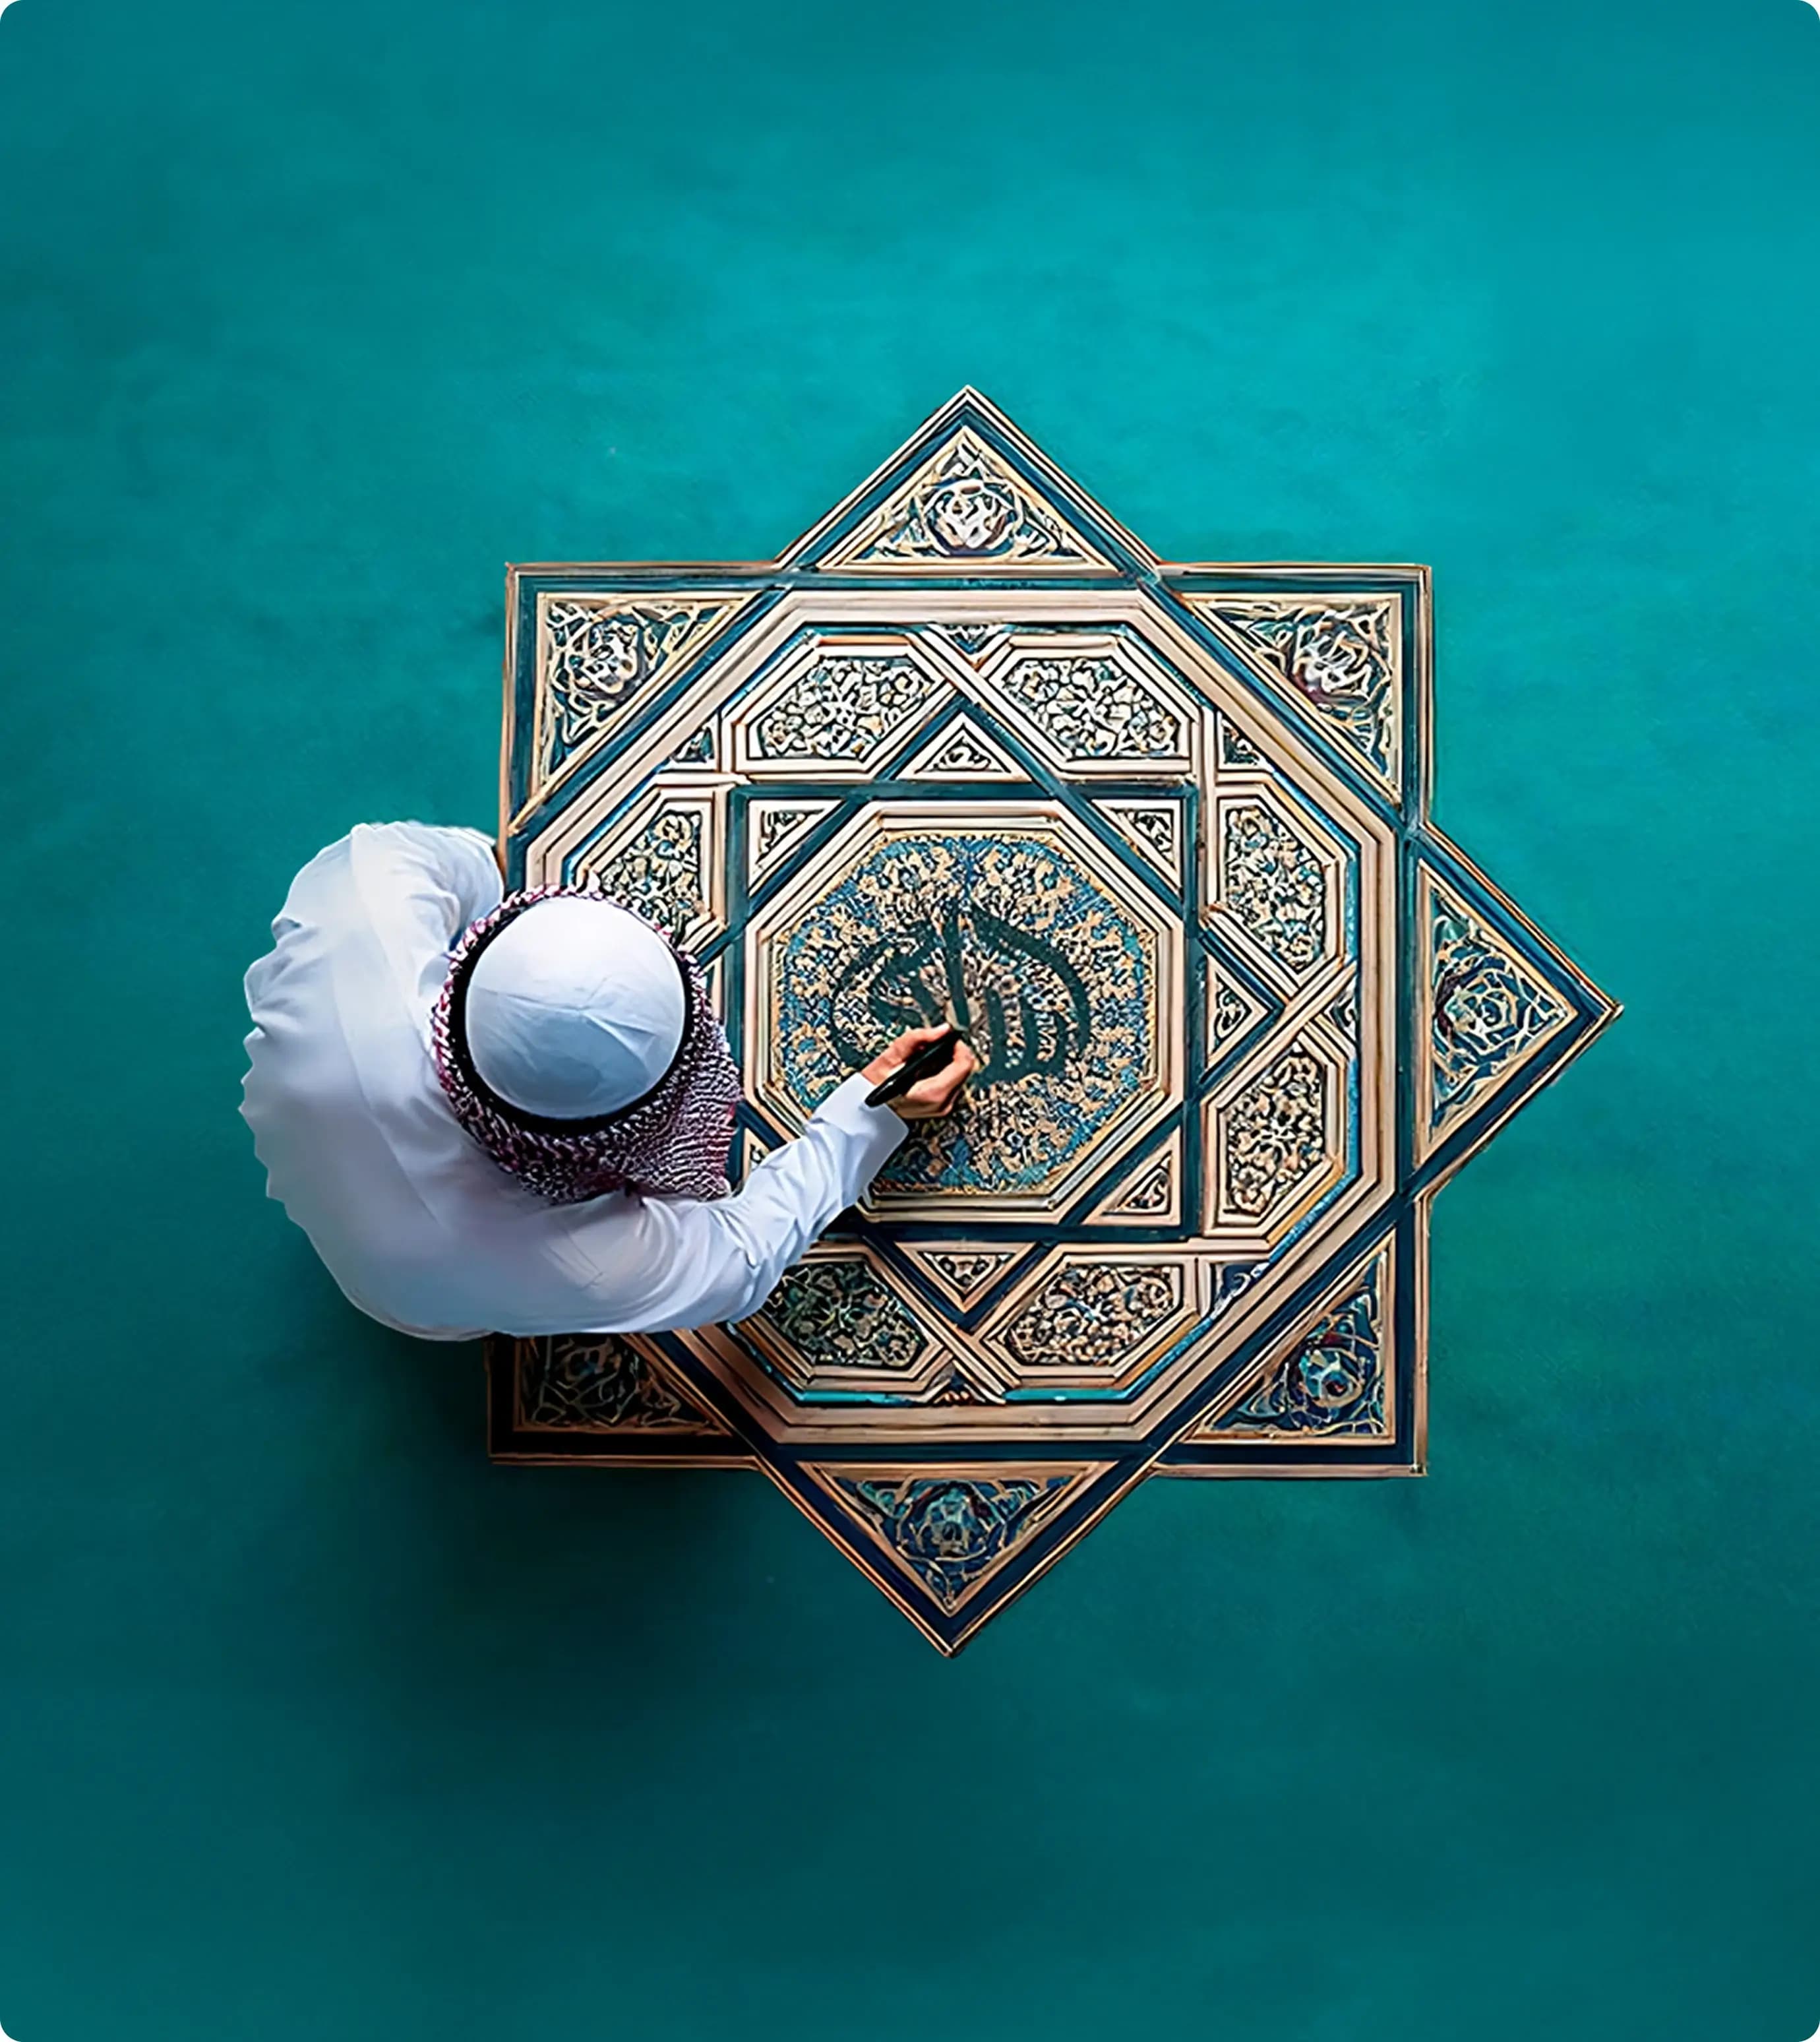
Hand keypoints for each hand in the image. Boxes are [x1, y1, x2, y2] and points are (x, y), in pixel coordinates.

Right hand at [860, 1024, 978, 1120]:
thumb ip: (917, 1039)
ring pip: (959, 1075)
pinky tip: (926, 1069)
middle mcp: (943, 1103)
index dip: (958, 1045)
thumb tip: (941, 1030)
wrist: (867, 1110)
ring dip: (947, 1062)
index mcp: (935, 1092)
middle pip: (964, 1069)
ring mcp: (943, 1107)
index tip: (947, 1037)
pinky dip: (943, 1072)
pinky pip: (951, 1083)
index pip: (964, 1063)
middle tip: (931, 1047)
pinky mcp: (941, 1107)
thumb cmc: (875, 1087)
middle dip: (951, 1053)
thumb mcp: (891, 1057)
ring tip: (925, 1059)